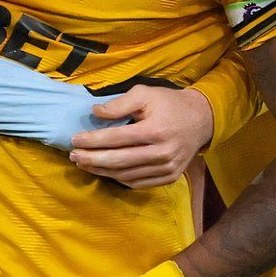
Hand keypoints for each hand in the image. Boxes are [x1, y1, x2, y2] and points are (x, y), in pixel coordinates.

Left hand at [68, 84, 213, 187]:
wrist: (202, 120)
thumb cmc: (169, 104)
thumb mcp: (146, 93)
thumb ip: (119, 103)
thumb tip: (95, 112)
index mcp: (155, 130)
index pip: (116, 138)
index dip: (93, 140)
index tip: (74, 140)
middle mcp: (161, 153)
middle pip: (118, 161)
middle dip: (92, 160)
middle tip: (73, 156)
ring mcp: (166, 168)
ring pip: (126, 175)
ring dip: (101, 171)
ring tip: (84, 164)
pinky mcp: (169, 177)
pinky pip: (138, 183)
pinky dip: (118, 179)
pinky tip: (105, 171)